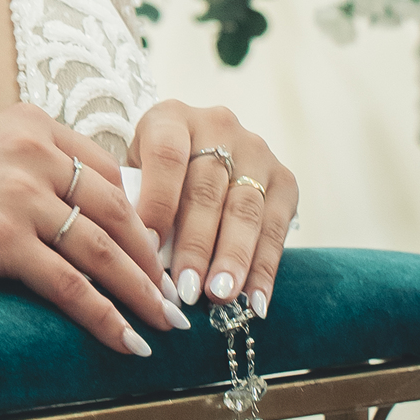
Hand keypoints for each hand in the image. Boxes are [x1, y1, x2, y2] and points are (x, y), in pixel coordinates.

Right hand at [0, 103, 190, 355]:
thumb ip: (39, 165)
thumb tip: (99, 212)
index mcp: (32, 122)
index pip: (106, 169)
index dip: (140, 214)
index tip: (158, 249)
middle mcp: (31, 150)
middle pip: (115, 209)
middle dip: (152, 258)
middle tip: (175, 294)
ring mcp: (18, 192)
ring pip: (101, 250)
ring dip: (141, 293)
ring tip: (166, 323)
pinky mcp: (2, 237)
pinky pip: (68, 285)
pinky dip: (104, 317)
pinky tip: (128, 341)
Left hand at [129, 101, 297, 317]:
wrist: (200, 149)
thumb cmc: (155, 171)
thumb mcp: (135, 170)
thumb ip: (135, 201)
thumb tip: (135, 257)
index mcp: (171, 117)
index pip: (167, 155)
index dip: (158, 201)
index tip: (148, 247)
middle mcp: (218, 126)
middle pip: (208, 189)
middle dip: (197, 244)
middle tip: (188, 289)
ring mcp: (256, 150)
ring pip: (245, 209)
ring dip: (233, 258)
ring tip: (221, 296)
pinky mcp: (284, 178)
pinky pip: (277, 228)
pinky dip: (265, 269)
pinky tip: (255, 302)